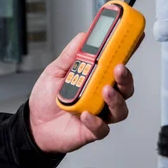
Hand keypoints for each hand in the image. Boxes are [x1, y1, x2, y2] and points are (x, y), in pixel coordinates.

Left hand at [28, 33, 134, 153]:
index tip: (134, 39)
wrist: (33, 126)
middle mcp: (102, 96)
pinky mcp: (93, 130)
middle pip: (125, 87)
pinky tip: (85, 115)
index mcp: (97, 79)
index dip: (128, 52)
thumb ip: (70, 55)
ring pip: (120, 109)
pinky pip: (102, 128)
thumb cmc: (47, 99)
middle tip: (118, 69)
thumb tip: (83, 36)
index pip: (117, 64)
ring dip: (116, 99)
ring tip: (105, 91)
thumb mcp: (55, 71)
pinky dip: (95, 122)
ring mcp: (100, 113)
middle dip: (126, 78)